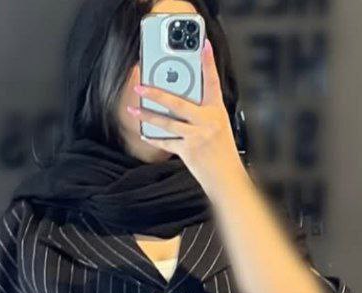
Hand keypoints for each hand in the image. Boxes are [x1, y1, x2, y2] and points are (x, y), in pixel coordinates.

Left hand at [128, 38, 241, 195]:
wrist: (227, 178)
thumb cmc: (222, 151)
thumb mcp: (219, 125)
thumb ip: (203, 112)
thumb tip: (179, 100)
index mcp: (217, 111)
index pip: (213, 82)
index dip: (209, 62)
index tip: (204, 45)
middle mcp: (207, 121)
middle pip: (178, 102)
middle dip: (156, 93)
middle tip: (140, 85)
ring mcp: (197, 136)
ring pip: (167, 122)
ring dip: (147, 116)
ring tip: (134, 110)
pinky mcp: (189, 151)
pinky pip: (167, 142)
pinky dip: (155, 138)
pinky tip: (145, 133)